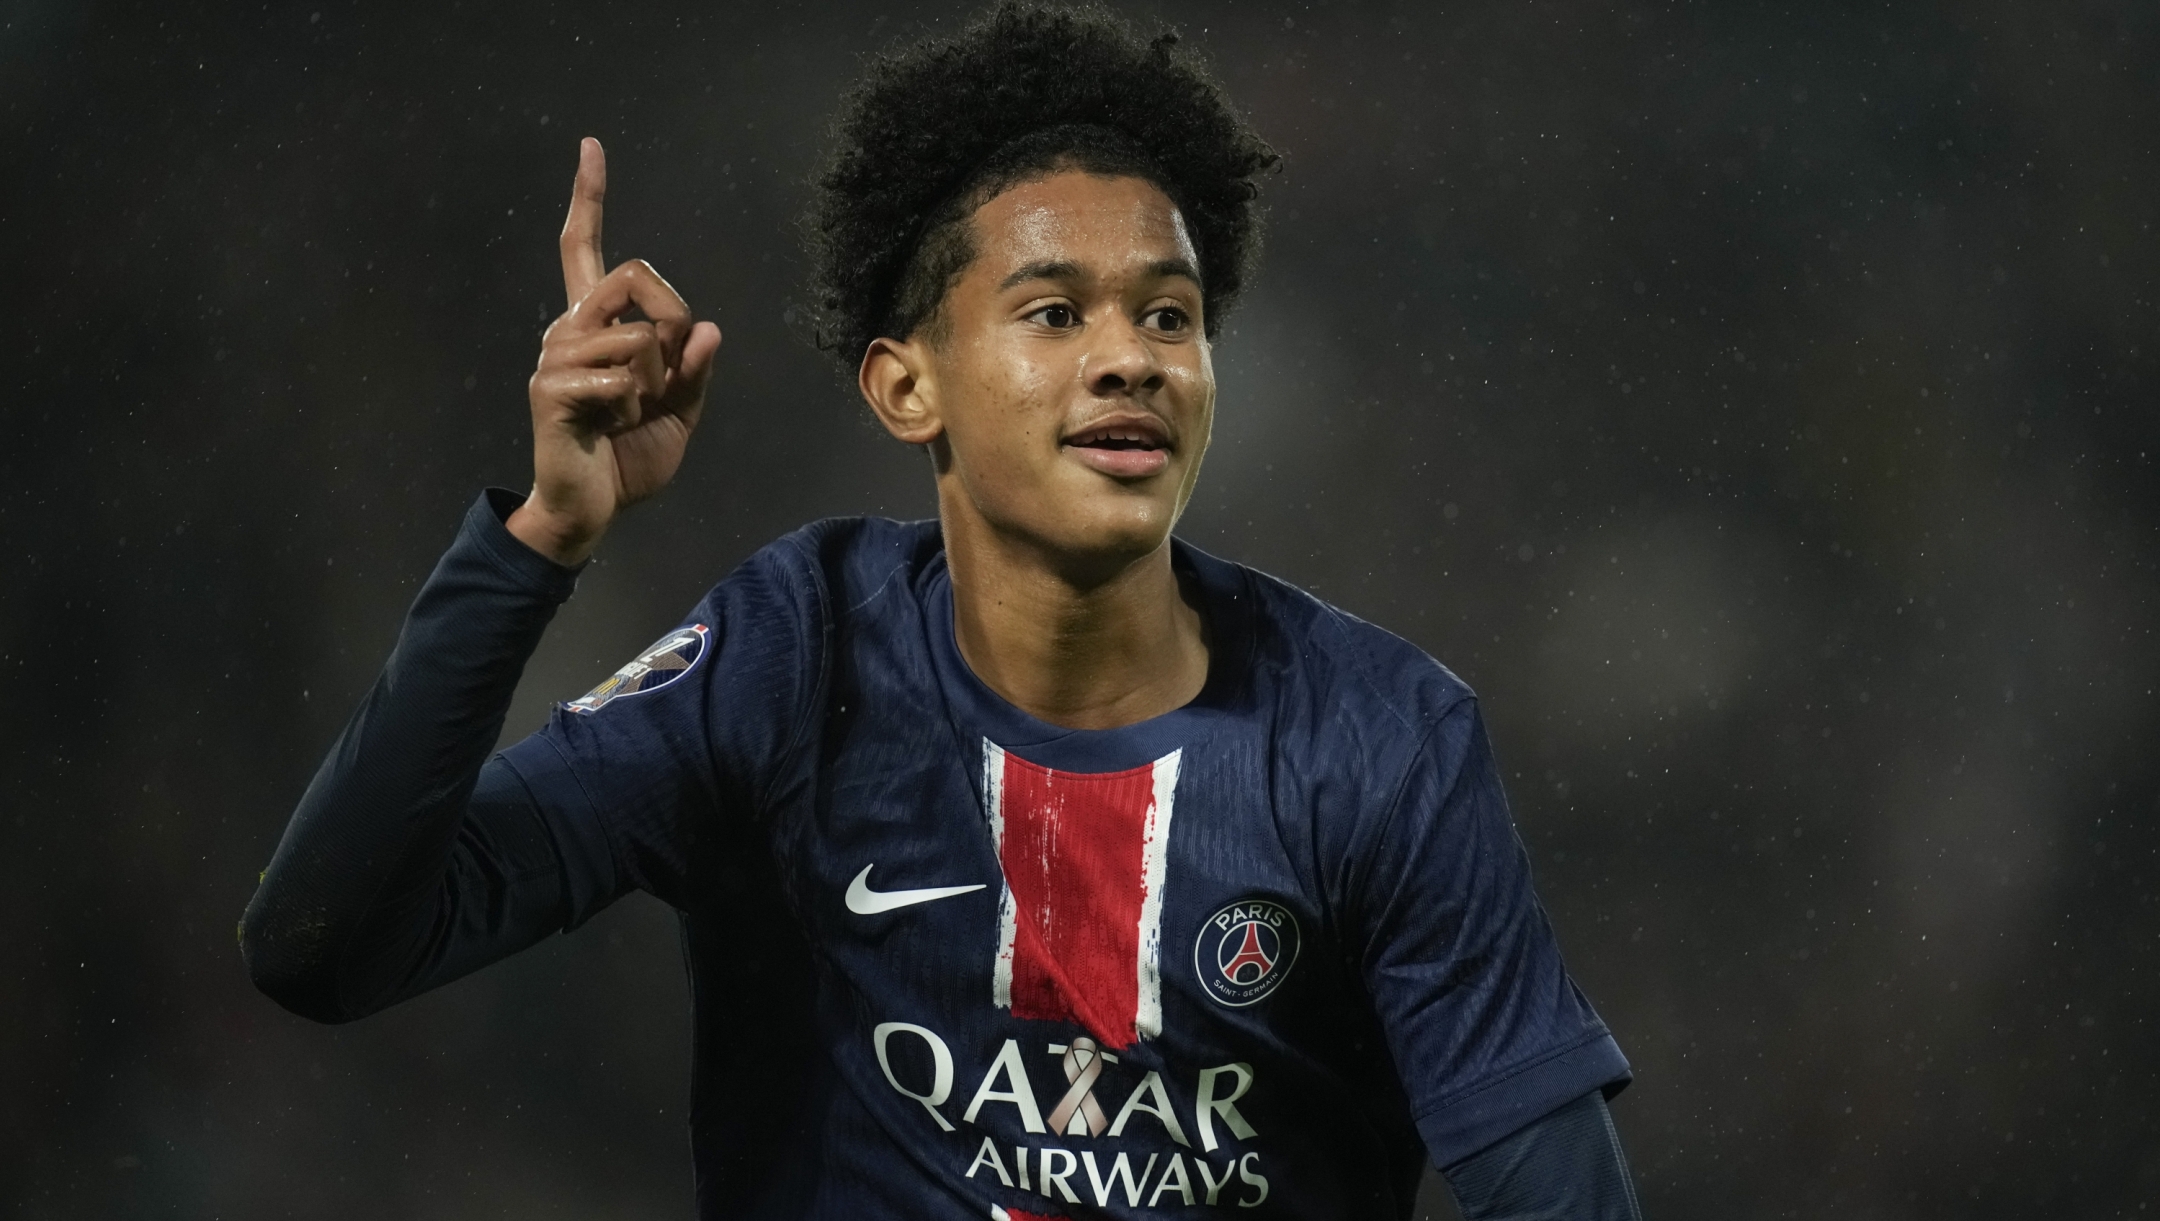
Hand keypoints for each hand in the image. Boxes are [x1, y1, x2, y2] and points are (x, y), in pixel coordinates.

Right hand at [507, 137, 722, 565]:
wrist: (590, 509)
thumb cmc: (628, 458)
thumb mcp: (680, 413)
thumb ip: (695, 371)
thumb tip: (708, 329)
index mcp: (597, 325)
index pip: (585, 248)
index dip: (589, 197)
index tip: (591, 146)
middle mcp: (569, 327)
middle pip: (634, 275)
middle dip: (671, 318)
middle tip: (662, 377)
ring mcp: (555, 354)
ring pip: (640, 337)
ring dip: (653, 384)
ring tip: (624, 416)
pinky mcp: (551, 387)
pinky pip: (623, 378)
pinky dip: (632, 410)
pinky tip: (606, 429)